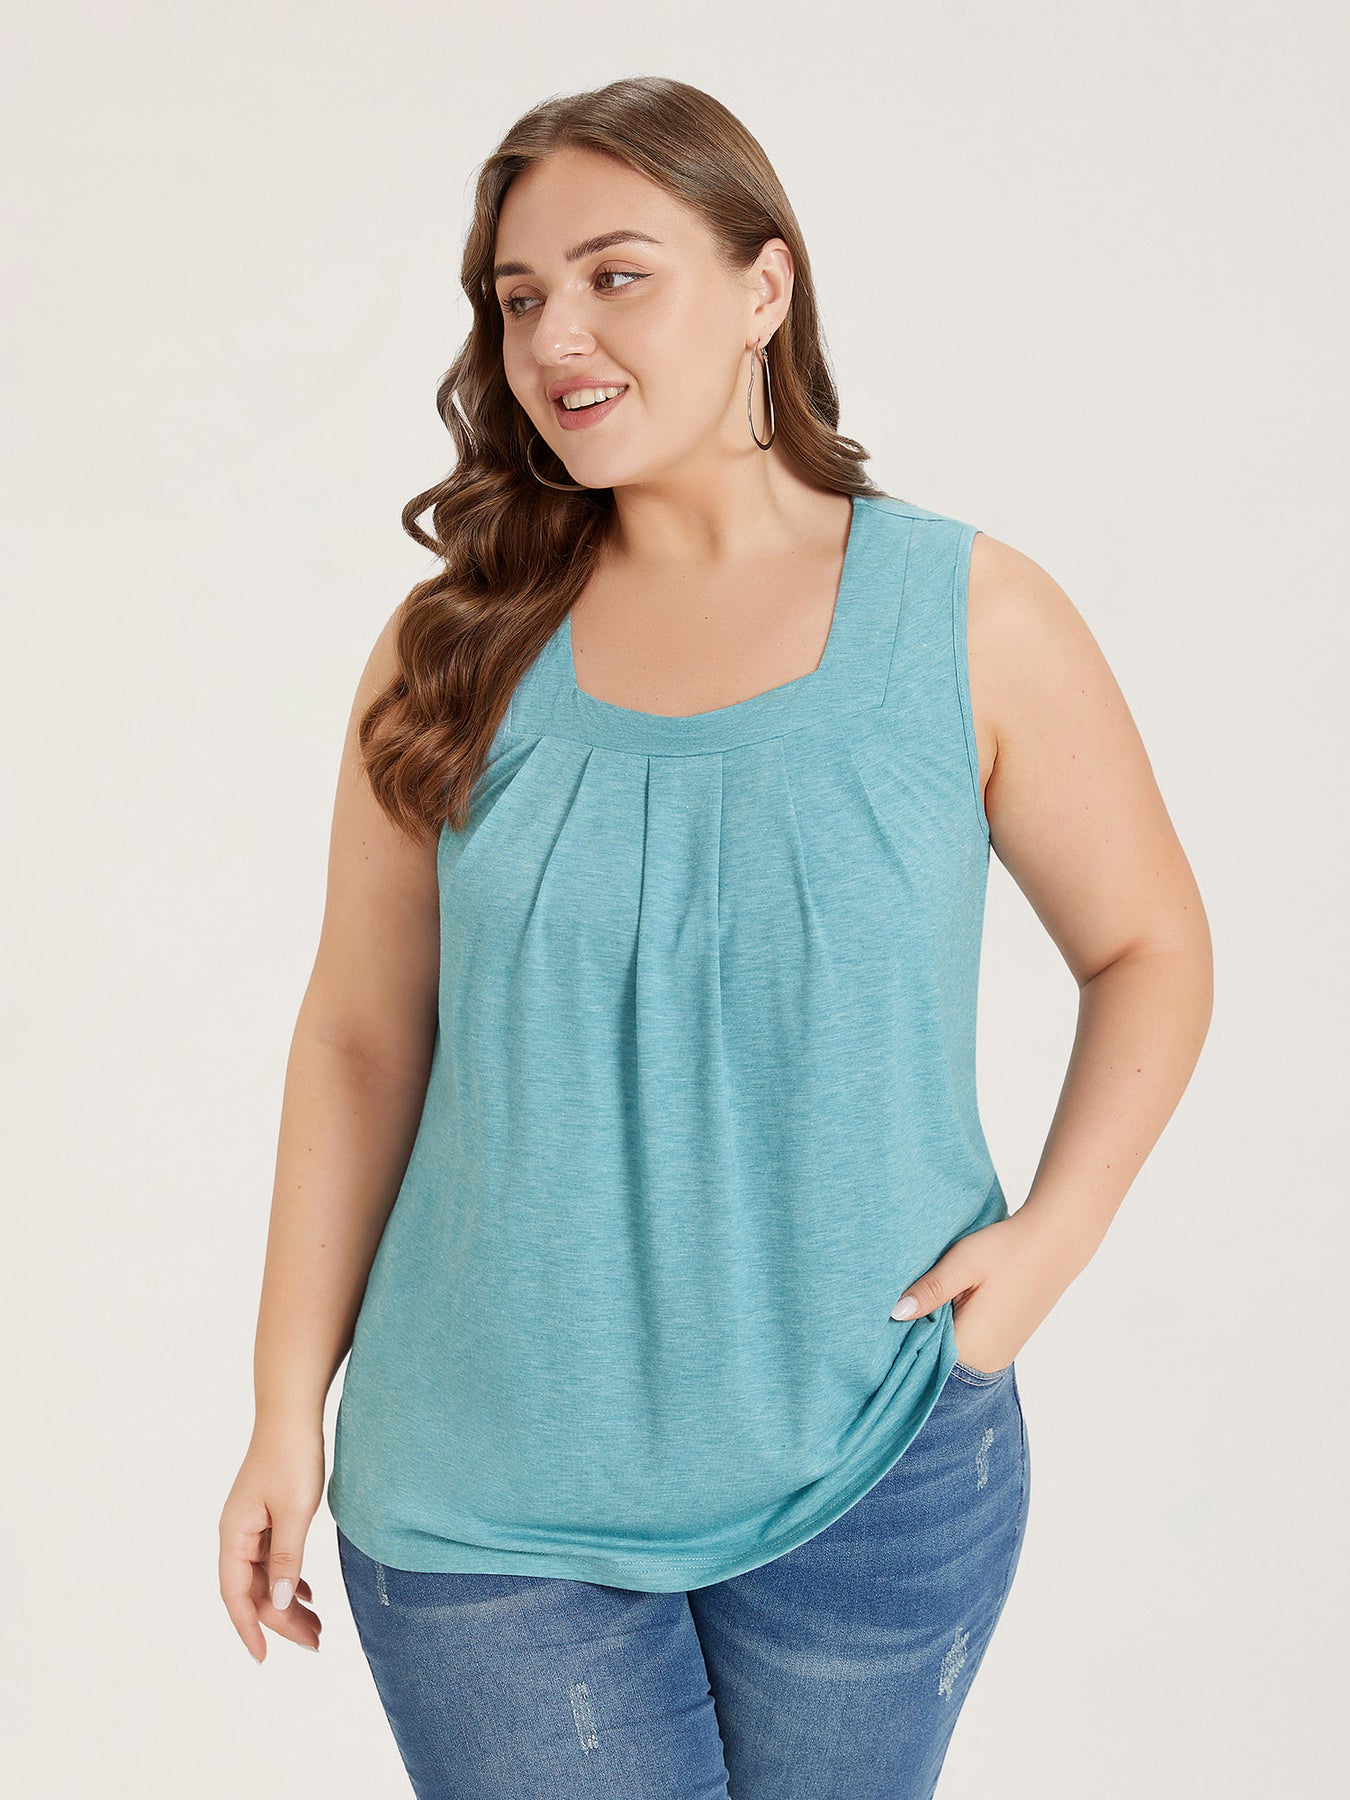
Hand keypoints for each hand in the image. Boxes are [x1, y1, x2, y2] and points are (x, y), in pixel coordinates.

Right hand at [219, 1421, 325, 1664]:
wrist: (293, 1412)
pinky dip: (292, 1579)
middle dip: (281, 1621)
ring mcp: (252, 1526)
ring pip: (267, 1577)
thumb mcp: (294, 1511)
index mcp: (234, 1534)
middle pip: (254, 1590)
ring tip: (317, 1628)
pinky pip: (275, 1559)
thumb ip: (288, 1558)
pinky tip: (310, 1594)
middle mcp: (237, 1534)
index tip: (263, 1658)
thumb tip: (283, 1603)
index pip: (236, 1594)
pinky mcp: (268, 1516)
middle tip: (315, 1643)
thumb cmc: (292, 1456)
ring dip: (289, 1603)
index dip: (248, 1628)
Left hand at [890, 1207, 1083, 1374]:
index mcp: (972, 1348)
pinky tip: (952, 1302)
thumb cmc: (1007, 1250)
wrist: (1055, 1242)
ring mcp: (998, 1356)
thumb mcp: (961, 1264)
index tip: (889, 1310)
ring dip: (938, 1328)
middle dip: (919, 1330)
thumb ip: (929, 1291)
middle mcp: (986, 1362)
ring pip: (951, 1349)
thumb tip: (895, 1313)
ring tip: (931, 1297)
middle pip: (935, 1355)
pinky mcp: (1005, 1344)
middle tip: (907, 1298)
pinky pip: (968, 1344)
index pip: (920, 1354)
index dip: (903, 1332)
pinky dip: (955, 1327)